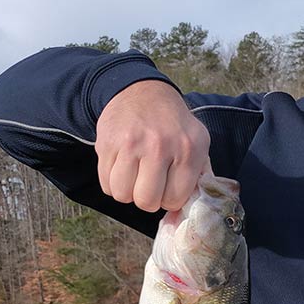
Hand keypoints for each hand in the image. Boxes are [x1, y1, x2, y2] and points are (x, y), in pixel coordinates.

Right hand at [96, 80, 210, 211]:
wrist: (143, 92)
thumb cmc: (174, 126)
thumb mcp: (198, 143)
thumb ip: (197, 177)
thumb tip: (183, 211)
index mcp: (189, 150)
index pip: (175, 199)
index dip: (170, 199)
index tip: (168, 188)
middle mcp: (160, 146)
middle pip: (147, 201)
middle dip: (148, 200)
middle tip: (150, 186)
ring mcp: (131, 143)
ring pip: (122, 195)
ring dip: (128, 192)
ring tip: (135, 177)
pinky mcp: (107, 143)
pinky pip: (105, 183)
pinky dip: (113, 183)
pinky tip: (122, 168)